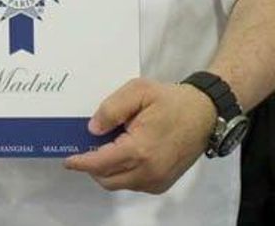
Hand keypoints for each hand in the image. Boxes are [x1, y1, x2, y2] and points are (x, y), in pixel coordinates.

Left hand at [63, 78, 215, 193]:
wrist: (205, 113)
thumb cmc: (171, 100)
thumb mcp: (138, 91)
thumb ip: (111, 109)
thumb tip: (93, 129)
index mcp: (140, 150)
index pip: (100, 163)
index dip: (81, 162)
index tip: (68, 160)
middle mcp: (149, 172)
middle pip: (107, 179)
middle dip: (92, 167)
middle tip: (87, 148)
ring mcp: (157, 181)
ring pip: (120, 183)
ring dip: (107, 171)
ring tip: (107, 148)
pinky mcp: (163, 184)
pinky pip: (133, 184)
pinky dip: (123, 173)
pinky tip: (123, 154)